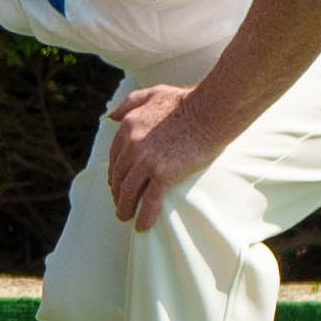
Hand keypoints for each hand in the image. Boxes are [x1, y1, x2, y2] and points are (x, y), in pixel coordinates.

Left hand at [104, 84, 223, 229]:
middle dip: (117, 192)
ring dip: (124, 207)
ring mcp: (147, 160)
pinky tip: (141, 226)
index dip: (114, 172)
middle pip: (118, 175)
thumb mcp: (152, 94)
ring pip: (128, 191)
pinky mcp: (163, 174)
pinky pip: (149, 200)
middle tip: (120, 203)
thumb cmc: (185, 102)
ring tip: (125, 216)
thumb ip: (129, 103)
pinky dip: (144, 215)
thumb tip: (110, 117)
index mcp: (128, 126)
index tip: (116, 183)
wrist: (210, 112)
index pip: (114, 156)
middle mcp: (132, 145)